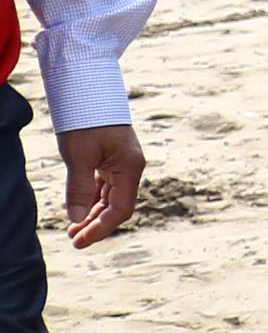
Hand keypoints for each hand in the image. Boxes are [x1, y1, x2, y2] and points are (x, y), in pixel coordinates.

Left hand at [55, 124, 140, 248]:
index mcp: (130, 168)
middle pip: (117, 206)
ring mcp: (121, 163)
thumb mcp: (79, 156)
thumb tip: (77, 220)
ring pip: (110, 197)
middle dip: (96, 225)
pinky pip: (104, 186)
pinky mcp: (111, 159)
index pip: (120, 209)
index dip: (100, 228)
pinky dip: (92, 200)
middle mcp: (130, 168)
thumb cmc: (85, 121)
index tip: (80, 241)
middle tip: (74, 240)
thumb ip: (79, 189)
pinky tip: (79, 208)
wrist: (88, 91)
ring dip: (92, 214)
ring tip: (73, 229)